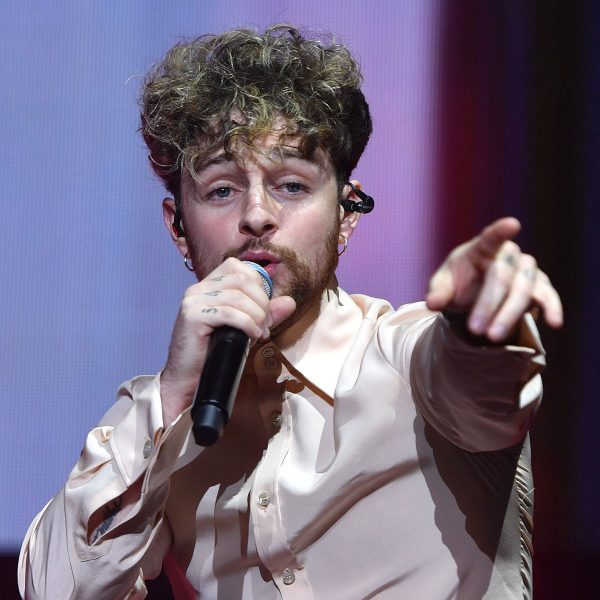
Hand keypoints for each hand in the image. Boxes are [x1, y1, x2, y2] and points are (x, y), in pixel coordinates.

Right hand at [160, 257, 295, 426]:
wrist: (188, 379)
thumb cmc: (215, 353)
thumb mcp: (246, 328)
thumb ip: (266, 313)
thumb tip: (290, 302)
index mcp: (208, 286)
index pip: (238, 267)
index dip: (258, 285)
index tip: (264, 309)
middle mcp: (198, 288)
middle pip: (242, 280)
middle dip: (262, 302)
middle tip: (266, 325)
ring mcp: (193, 301)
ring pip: (238, 296)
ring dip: (257, 316)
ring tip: (259, 334)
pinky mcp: (192, 316)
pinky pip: (229, 313)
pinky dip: (247, 324)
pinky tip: (252, 336)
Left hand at [425, 217, 562, 341]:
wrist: (473, 298)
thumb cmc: (457, 286)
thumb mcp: (443, 288)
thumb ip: (439, 293)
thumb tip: (432, 303)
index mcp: (482, 249)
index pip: (491, 238)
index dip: (500, 231)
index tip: (512, 225)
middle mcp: (508, 255)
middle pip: (502, 276)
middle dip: (489, 304)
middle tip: (475, 329)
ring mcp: (526, 270)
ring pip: (523, 289)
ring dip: (509, 314)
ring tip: (492, 337)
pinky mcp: (539, 287)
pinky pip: (548, 296)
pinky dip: (552, 308)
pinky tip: (554, 323)